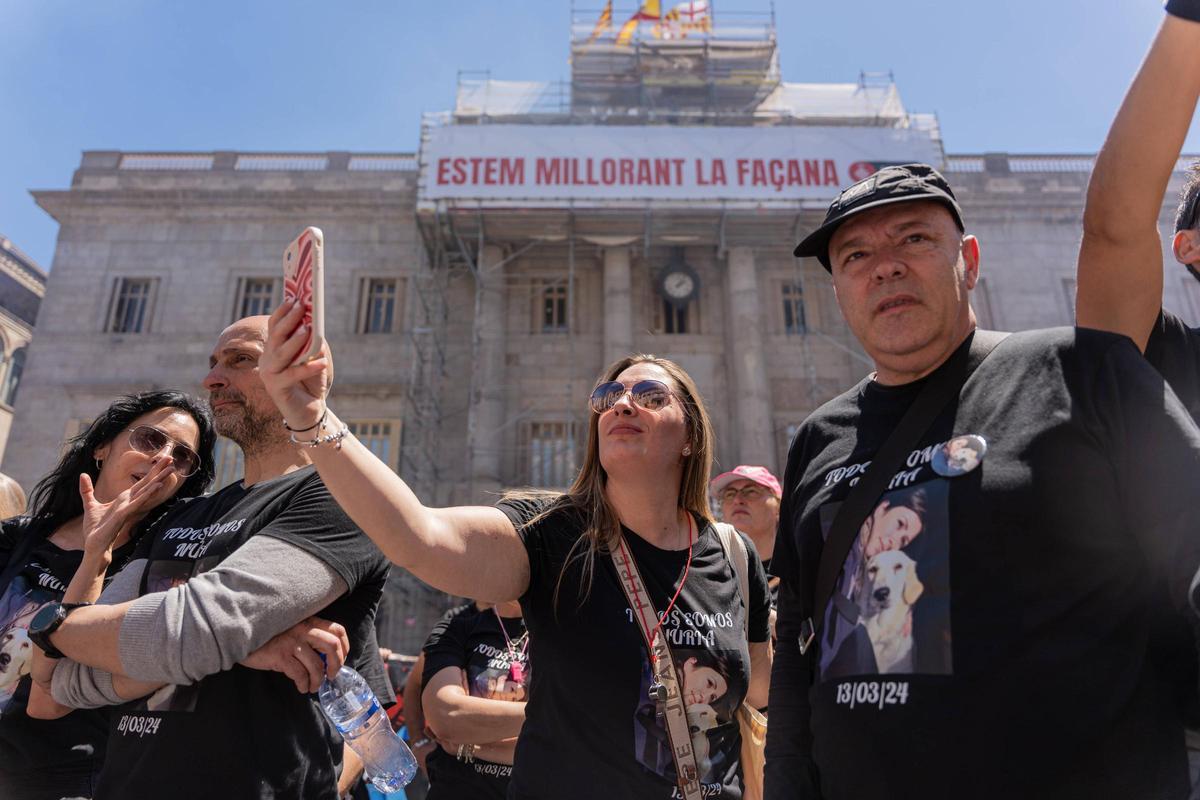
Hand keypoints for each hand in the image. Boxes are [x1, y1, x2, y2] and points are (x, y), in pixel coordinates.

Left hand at [79, 458, 175, 559]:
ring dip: (159, 480)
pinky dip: (148, 494)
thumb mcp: (89, 504)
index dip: (152, 471)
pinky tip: (156, 486)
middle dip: (159, 471)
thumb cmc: (95, 529)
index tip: (163, 461)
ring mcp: (129, 508)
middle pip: (147, 483)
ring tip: (171, 470)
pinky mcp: (124, 515)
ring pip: (146, 491)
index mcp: (124, 499)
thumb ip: (87, 490)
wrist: (94, 546)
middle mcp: (130, 502)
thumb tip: (82, 475)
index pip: (141, 482)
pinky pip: (138, 502)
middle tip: (172, 459)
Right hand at [240, 616, 348, 692]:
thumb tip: (326, 659)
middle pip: (332, 645)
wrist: (243, 635)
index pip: (337, 630)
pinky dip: (303, 684)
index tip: (342, 659)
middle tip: (332, 675)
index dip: (344, 646)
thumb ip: (309, 637)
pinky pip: (299, 674)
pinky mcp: (280, 656)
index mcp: (309, 621)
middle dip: (337, 664)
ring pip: (317, 665)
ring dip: (318, 680)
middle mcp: (303, 629)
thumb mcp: (292, 629)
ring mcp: (292, 642)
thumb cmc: (270, 635)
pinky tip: (301, 687)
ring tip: (313, 686)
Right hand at [261, 299, 332, 431]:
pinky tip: (321, 361)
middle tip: (302, 306)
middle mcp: (267, 359)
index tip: (294, 297)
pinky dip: (308, 368)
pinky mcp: (277, 389)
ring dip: (296, 341)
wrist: (309, 411)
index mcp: (273, 349)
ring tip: (309, 330)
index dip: (282, 311)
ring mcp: (270, 374)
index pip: (274, 326)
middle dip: (289, 319)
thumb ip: (313, 344)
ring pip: (281, 354)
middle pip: (276, 336)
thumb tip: (317, 328)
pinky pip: (292, 375)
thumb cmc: (311, 381)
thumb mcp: (313, 358)